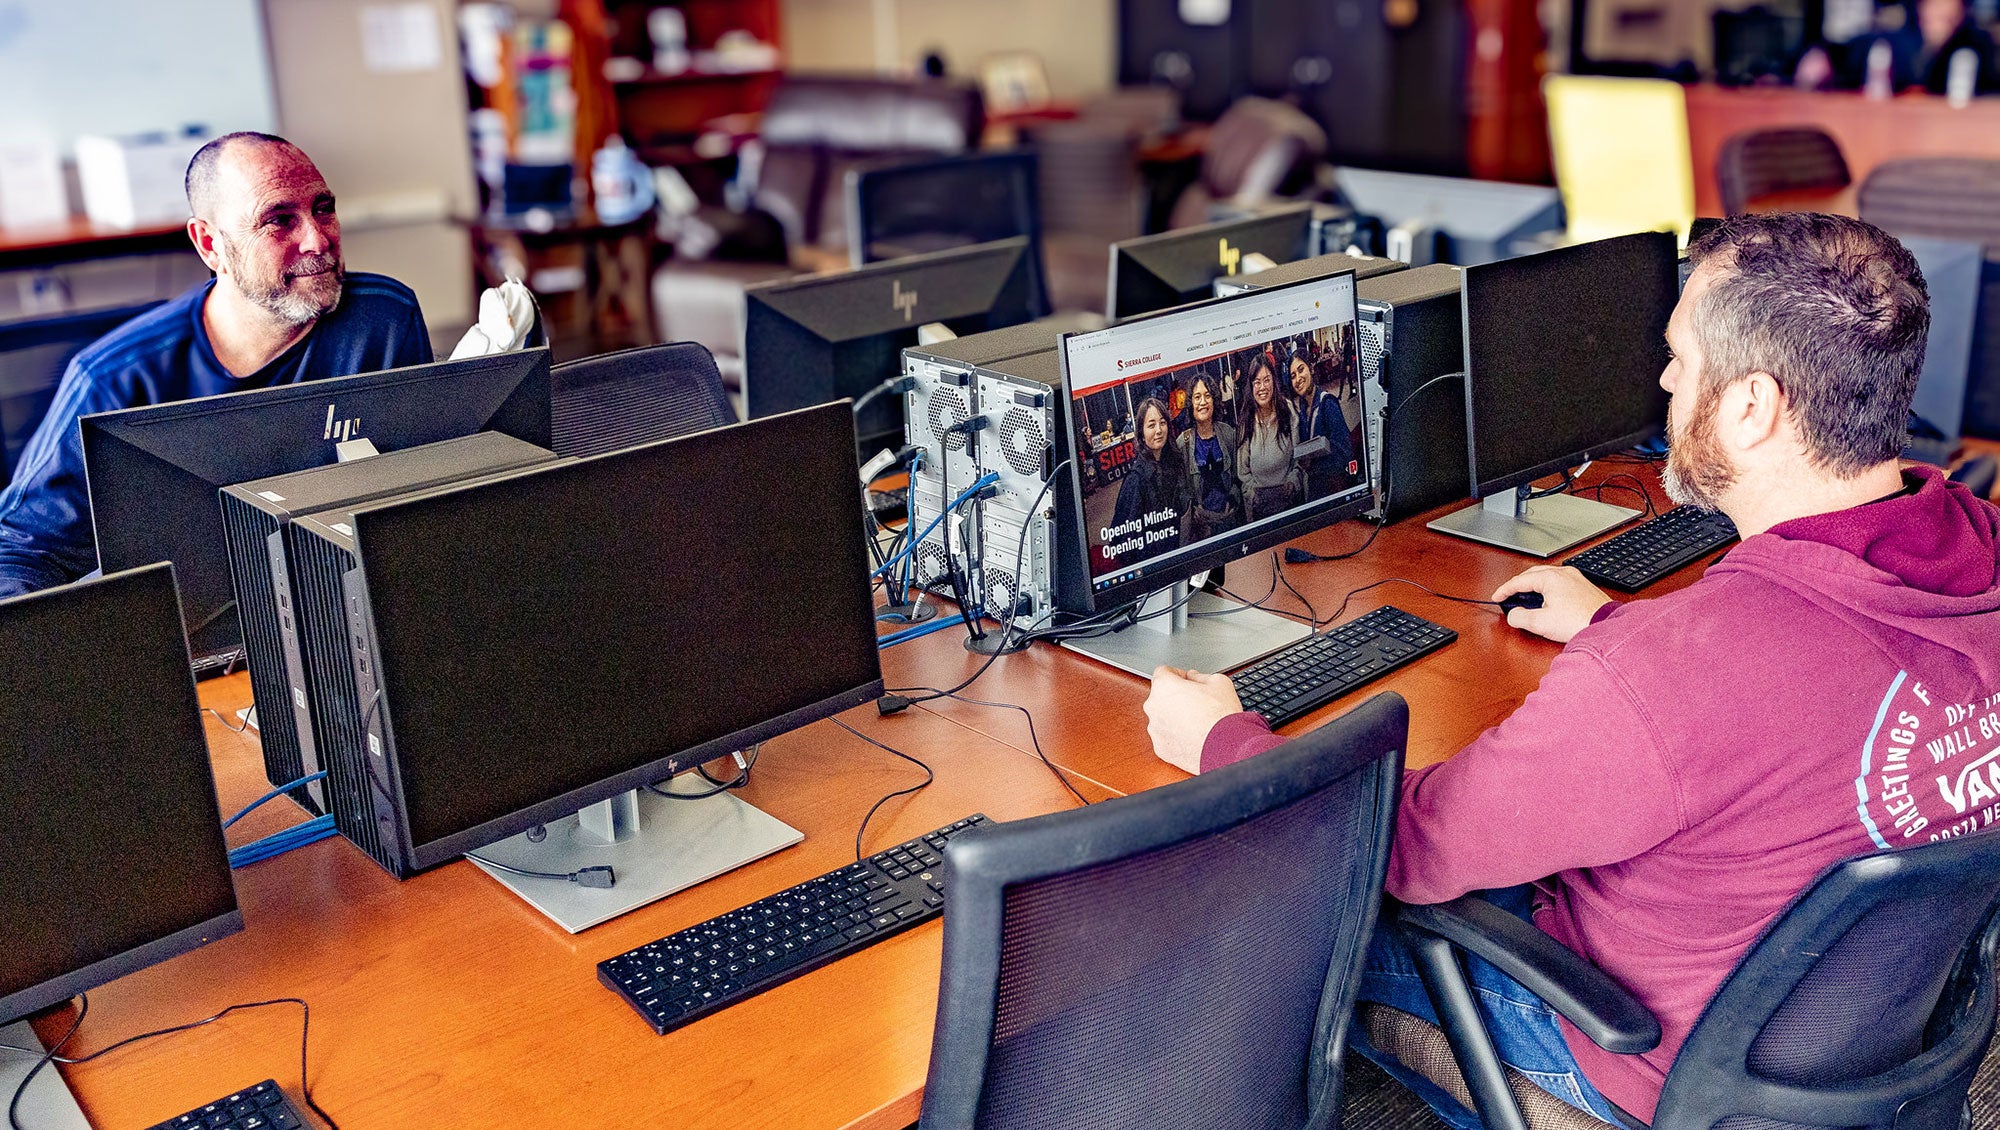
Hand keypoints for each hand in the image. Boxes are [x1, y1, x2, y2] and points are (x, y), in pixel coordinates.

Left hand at [1144, 666, 1243, 773]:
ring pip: (1163, 718)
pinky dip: (1176, 736)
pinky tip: (1194, 737)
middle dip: (1176, 697)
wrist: (1226, 749)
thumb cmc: (1221, 716)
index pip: (1163, 672)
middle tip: (1196, 703)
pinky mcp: (1161, 748)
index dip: (1178, 674)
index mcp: (1164, 686)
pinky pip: (1166, 737)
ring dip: (1175, 718)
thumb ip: (1201, 676)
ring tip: (1197, 723)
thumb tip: (1194, 678)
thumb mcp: (1219, 683)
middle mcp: (1153, 707)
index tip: (1187, 681)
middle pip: (1161, 696)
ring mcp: (1155, 730)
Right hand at [1492, 566, 1613, 643]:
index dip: (1505, 590)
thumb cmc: (1579, 622)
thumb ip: (1520, 617)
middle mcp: (1563, 573)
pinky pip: (1559, 582)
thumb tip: (1513, 614)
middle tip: (1509, 595)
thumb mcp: (1541, 623)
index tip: (1497, 597)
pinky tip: (1547, 600)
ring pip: (1546, 577)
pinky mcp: (1583, 586)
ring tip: (1526, 599)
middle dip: (1518, 585)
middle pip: (1532, 575)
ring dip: (1533, 586)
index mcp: (1550, 577)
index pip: (1519, 581)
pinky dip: (1547, 589)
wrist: (1606, 626)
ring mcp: (1575, 578)